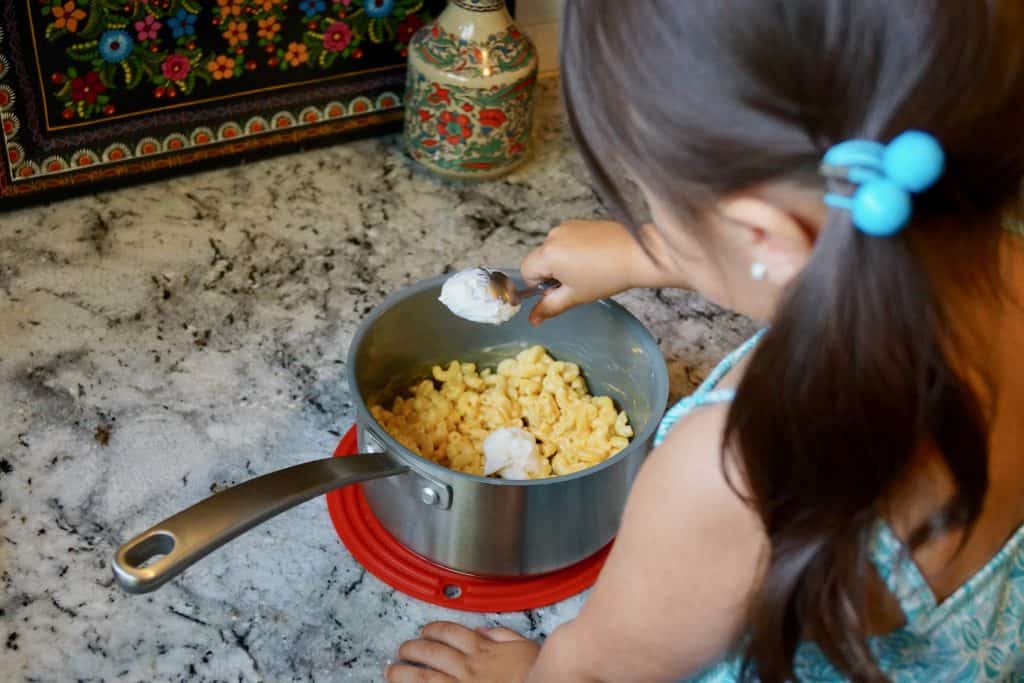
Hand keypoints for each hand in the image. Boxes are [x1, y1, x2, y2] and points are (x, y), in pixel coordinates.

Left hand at [386, 622, 539, 682]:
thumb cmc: (537, 673)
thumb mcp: (525, 646)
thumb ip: (503, 636)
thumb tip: (484, 631)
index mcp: (482, 650)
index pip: (450, 633)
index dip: (433, 629)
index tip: (425, 631)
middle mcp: (468, 667)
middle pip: (431, 653)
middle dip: (412, 649)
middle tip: (402, 650)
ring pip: (424, 677)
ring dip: (404, 673)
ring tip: (392, 671)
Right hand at [520, 220, 681, 324]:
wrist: (638, 253)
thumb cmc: (607, 276)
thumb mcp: (575, 296)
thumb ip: (549, 307)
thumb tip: (532, 319)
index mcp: (548, 254)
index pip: (526, 270)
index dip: (539, 285)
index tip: (560, 289)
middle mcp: (553, 235)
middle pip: (539, 259)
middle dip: (552, 273)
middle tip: (577, 282)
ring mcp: (567, 226)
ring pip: (554, 250)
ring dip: (563, 262)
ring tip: (588, 270)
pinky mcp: (580, 222)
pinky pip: (567, 240)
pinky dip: (574, 250)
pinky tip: (594, 258)